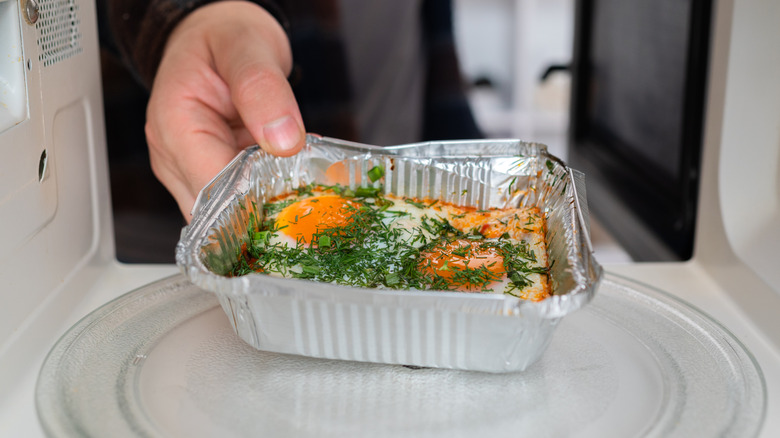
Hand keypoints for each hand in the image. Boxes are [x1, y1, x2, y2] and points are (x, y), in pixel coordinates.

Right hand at [145, 1, 304, 219]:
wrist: (216, 32)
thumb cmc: (223, 35)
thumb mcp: (246, 46)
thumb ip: (262, 88)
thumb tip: (284, 140)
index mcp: (175, 126)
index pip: (214, 191)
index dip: (255, 200)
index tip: (297, 193)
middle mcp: (173, 156)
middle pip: (218, 213)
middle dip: (264, 209)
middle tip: (309, 193)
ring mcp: (187, 169)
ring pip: (228, 214)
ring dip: (267, 204)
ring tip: (303, 181)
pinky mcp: (209, 172)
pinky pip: (237, 198)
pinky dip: (267, 192)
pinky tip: (292, 176)